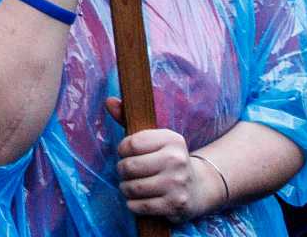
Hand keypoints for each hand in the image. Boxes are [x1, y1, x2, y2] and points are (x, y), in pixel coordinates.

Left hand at [106, 98, 206, 221]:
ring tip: (132, 186)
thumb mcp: (153, 138)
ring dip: (126, 189)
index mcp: (172, 139)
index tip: (127, 153)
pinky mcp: (175, 205)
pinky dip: (133, 204)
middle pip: (129, 167)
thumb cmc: (166, 159)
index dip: (122, 150)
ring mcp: (177, 183)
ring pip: (132, 188)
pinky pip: (139, 206)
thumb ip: (128, 118)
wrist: (198, 188)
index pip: (131, 143)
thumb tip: (109, 100)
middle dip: (122, 171)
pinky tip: (139, 200)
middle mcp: (177, 160)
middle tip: (128, 172)